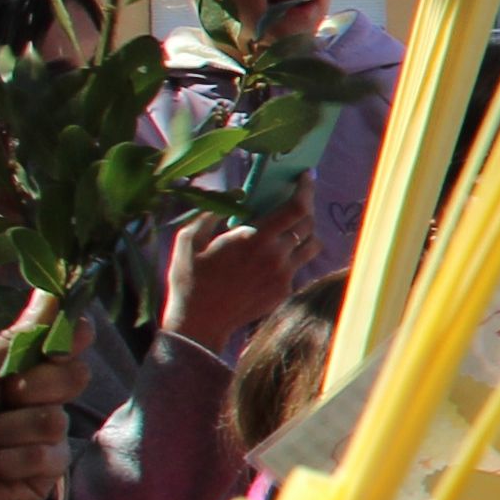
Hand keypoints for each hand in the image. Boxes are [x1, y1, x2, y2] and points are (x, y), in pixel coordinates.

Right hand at [164, 187, 309, 356]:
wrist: (199, 323)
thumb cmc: (189, 280)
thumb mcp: (188, 240)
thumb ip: (209, 215)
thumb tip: (230, 196)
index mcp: (254, 239)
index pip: (296, 209)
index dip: (306, 189)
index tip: (307, 176)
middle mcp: (275, 256)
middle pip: (308, 224)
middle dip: (306, 207)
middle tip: (295, 201)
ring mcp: (283, 276)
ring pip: (312, 245)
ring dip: (305, 233)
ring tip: (290, 229)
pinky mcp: (284, 291)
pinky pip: (300, 266)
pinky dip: (294, 255)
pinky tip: (276, 255)